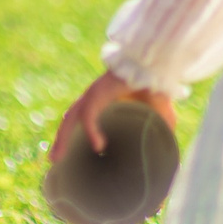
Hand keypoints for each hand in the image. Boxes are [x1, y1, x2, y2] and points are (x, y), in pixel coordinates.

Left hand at [50, 70, 176, 163]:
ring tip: (58, 159)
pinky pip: (89, 115)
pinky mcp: (99, 91)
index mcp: (101, 98)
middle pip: (69, 120)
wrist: (158, 62)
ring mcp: (94, 93)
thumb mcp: (156, 109)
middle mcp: (93, 95)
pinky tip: (98, 146)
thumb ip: (160, 123)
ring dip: (62, 139)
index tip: (67, 152)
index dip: (70, 134)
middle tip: (53, 161)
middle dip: (60, 140)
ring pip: (71, 119)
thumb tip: (170, 140)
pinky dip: (91, 131)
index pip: (78, 117)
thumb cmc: (155, 82)